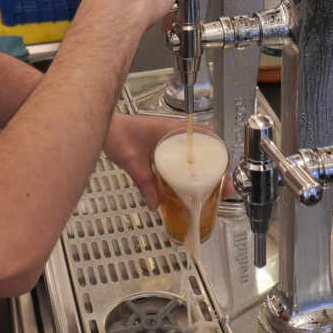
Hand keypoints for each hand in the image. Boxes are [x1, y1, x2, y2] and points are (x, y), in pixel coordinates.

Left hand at [104, 115, 234, 208]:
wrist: (107, 128)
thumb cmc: (118, 135)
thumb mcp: (132, 162)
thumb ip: (144, 184)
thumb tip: (155, 203)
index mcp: (171, 129)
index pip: (204, 135)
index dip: (218, 152)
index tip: (224, 170)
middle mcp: (173, 131)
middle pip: (206, 146)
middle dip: (217, 166)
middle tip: (224, 185)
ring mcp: (170, 136)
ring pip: (197, 149)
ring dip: (207, 164)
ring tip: (215, 185)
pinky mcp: (164, 143)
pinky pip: (185, 152)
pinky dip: (193, 164)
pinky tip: (193, 179)